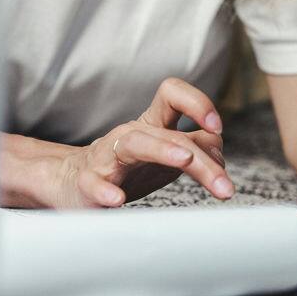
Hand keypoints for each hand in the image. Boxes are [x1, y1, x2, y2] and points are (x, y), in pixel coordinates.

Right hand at [0, 78, 230, 208]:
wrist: (72, 184)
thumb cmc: (127, 169)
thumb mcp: (166, 155)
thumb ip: (196, 148)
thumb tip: (220, 151)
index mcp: (151, 125)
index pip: (173, 95)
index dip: (198, 103)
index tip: (218, 127)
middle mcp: (131, 135)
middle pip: (171, 135)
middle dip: (202, 161)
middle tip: (225, 188)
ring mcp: (108, 157)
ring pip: (136, 144)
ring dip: (162, 150)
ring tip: (183, 161)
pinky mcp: (88, 183)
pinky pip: (95, 183)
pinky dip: (106, 191)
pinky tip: (117, 201)